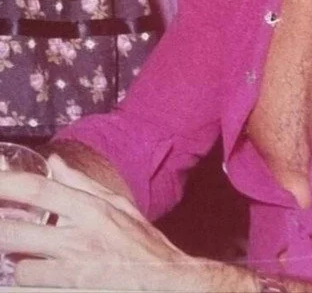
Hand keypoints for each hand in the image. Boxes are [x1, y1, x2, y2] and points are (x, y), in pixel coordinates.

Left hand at [0, 155, 204, 290]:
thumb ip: (82, 183)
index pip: (38, 190)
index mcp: (89, 208)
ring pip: (19, 267)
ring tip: (17, 253)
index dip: (7, 183)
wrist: (165, 281)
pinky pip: (33, 288)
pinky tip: (34, 276)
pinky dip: (29, 283)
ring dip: (14, 262)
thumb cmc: (141, 243)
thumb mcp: (117, 205)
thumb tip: (53, 161)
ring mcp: (72, 269)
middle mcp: (77, 236)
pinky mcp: (71, 291)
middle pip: (16, 231)